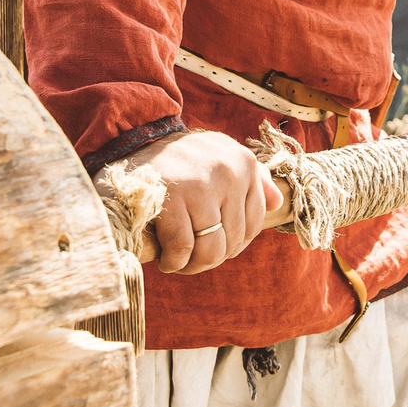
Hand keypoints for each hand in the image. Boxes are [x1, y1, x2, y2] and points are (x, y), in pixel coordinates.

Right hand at [115, 130, 284, 275]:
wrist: (130, 141)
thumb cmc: (177, 157)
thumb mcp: (219, 155)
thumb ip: (252, 178)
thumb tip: (277, 202)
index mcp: (243, 163)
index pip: (254, 224)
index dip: (232, 244)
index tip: (211, 246)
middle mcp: (228, 172)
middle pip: (233, 241)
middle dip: (210, 258)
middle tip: (190, 259)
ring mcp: (201, 184)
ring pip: (211, 249)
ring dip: (193, 265)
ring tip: (179, 261)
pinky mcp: (172, 197)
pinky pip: (183, 248)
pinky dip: (174, 262)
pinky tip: (166, 259)